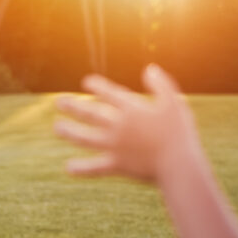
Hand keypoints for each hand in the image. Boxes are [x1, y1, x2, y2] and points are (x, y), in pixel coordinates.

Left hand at [54, 64, 198, 183]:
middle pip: (91, 114)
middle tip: (59, 102)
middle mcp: (119, 126)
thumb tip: (149, 69)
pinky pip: (96, 167)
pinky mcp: (118, 165)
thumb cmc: (180, 133)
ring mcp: (115, 146)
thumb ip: (161, 84)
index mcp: (132, 109)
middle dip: (74, 107)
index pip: (110, 94)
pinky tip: (69, 168)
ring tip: (57, 128)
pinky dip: (82, 168)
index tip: (86, 83)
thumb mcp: (174, 102)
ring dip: (70, 132)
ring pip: (86, 138)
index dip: (97, 87)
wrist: (178, 164)